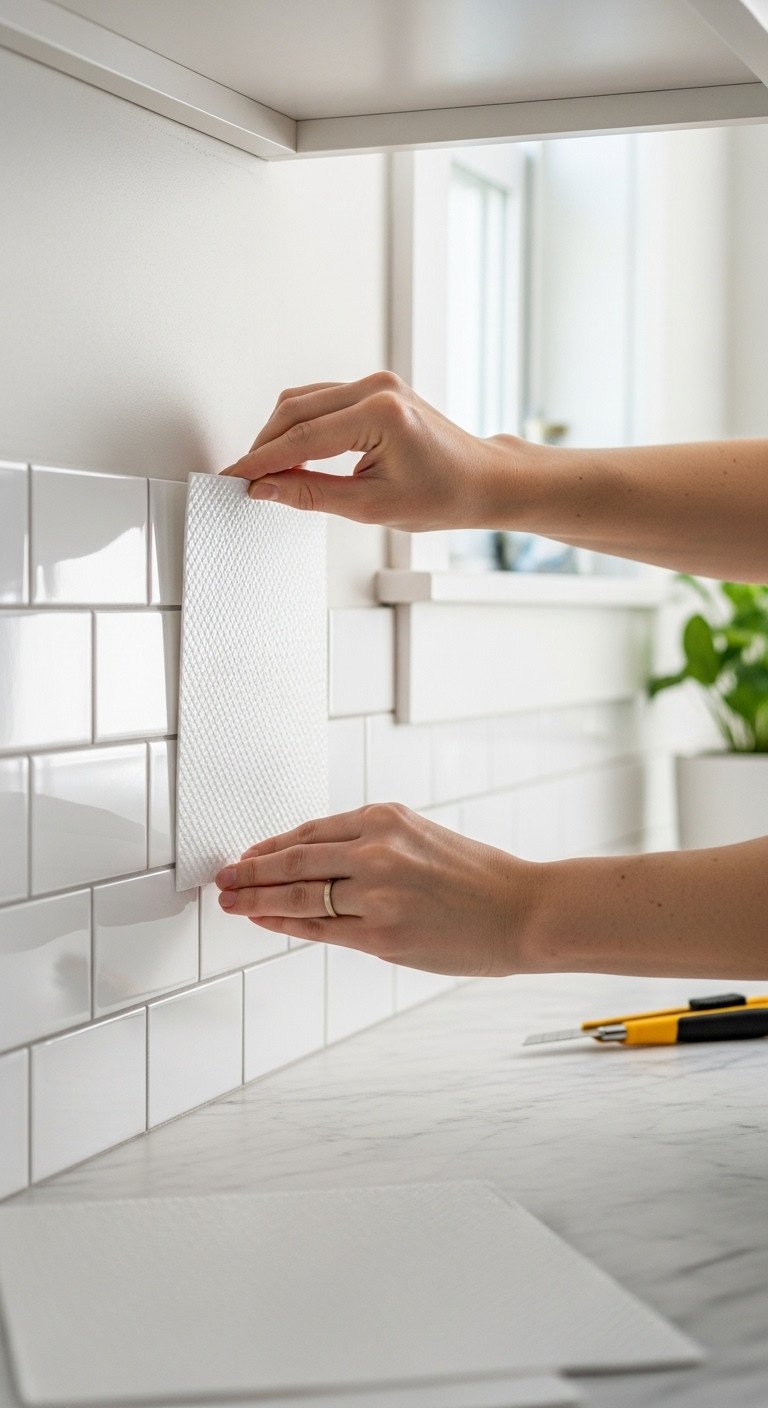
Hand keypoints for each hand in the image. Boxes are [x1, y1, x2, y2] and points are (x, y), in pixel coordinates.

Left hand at [214, 803, 540, 977]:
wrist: (522, 910)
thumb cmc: (478, 878)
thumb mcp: (422, 838)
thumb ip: (373, 846)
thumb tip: (317, 864)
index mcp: (386, 818)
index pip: (310, 832)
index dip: (271, 847)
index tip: (247, 856)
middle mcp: (377, 850)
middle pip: (294, 861)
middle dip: (250, 872)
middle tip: (223, 879)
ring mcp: (377, 894)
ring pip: (300, 896)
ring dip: (257, 899)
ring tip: (232, 903)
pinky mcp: (382, 935)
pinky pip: (321, 929)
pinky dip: (286, 924)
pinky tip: (266, 922)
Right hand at [219, 371, 520, 531]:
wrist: (481, 480)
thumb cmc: (444, 495)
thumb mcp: (371, 506)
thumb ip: (311, 494)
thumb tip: (266, 488)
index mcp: (380, 414)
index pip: (303, 438)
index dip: (263, 460)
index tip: (235, 478)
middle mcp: (377, 387)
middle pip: (296, 410)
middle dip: (266, 445)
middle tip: (247, 479)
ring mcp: (377, 382)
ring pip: (305, 401)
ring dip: (281, 435)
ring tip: (271, 473)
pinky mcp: (376, 388)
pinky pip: (322, 401)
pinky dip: (302, 426)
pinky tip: (295, 456)